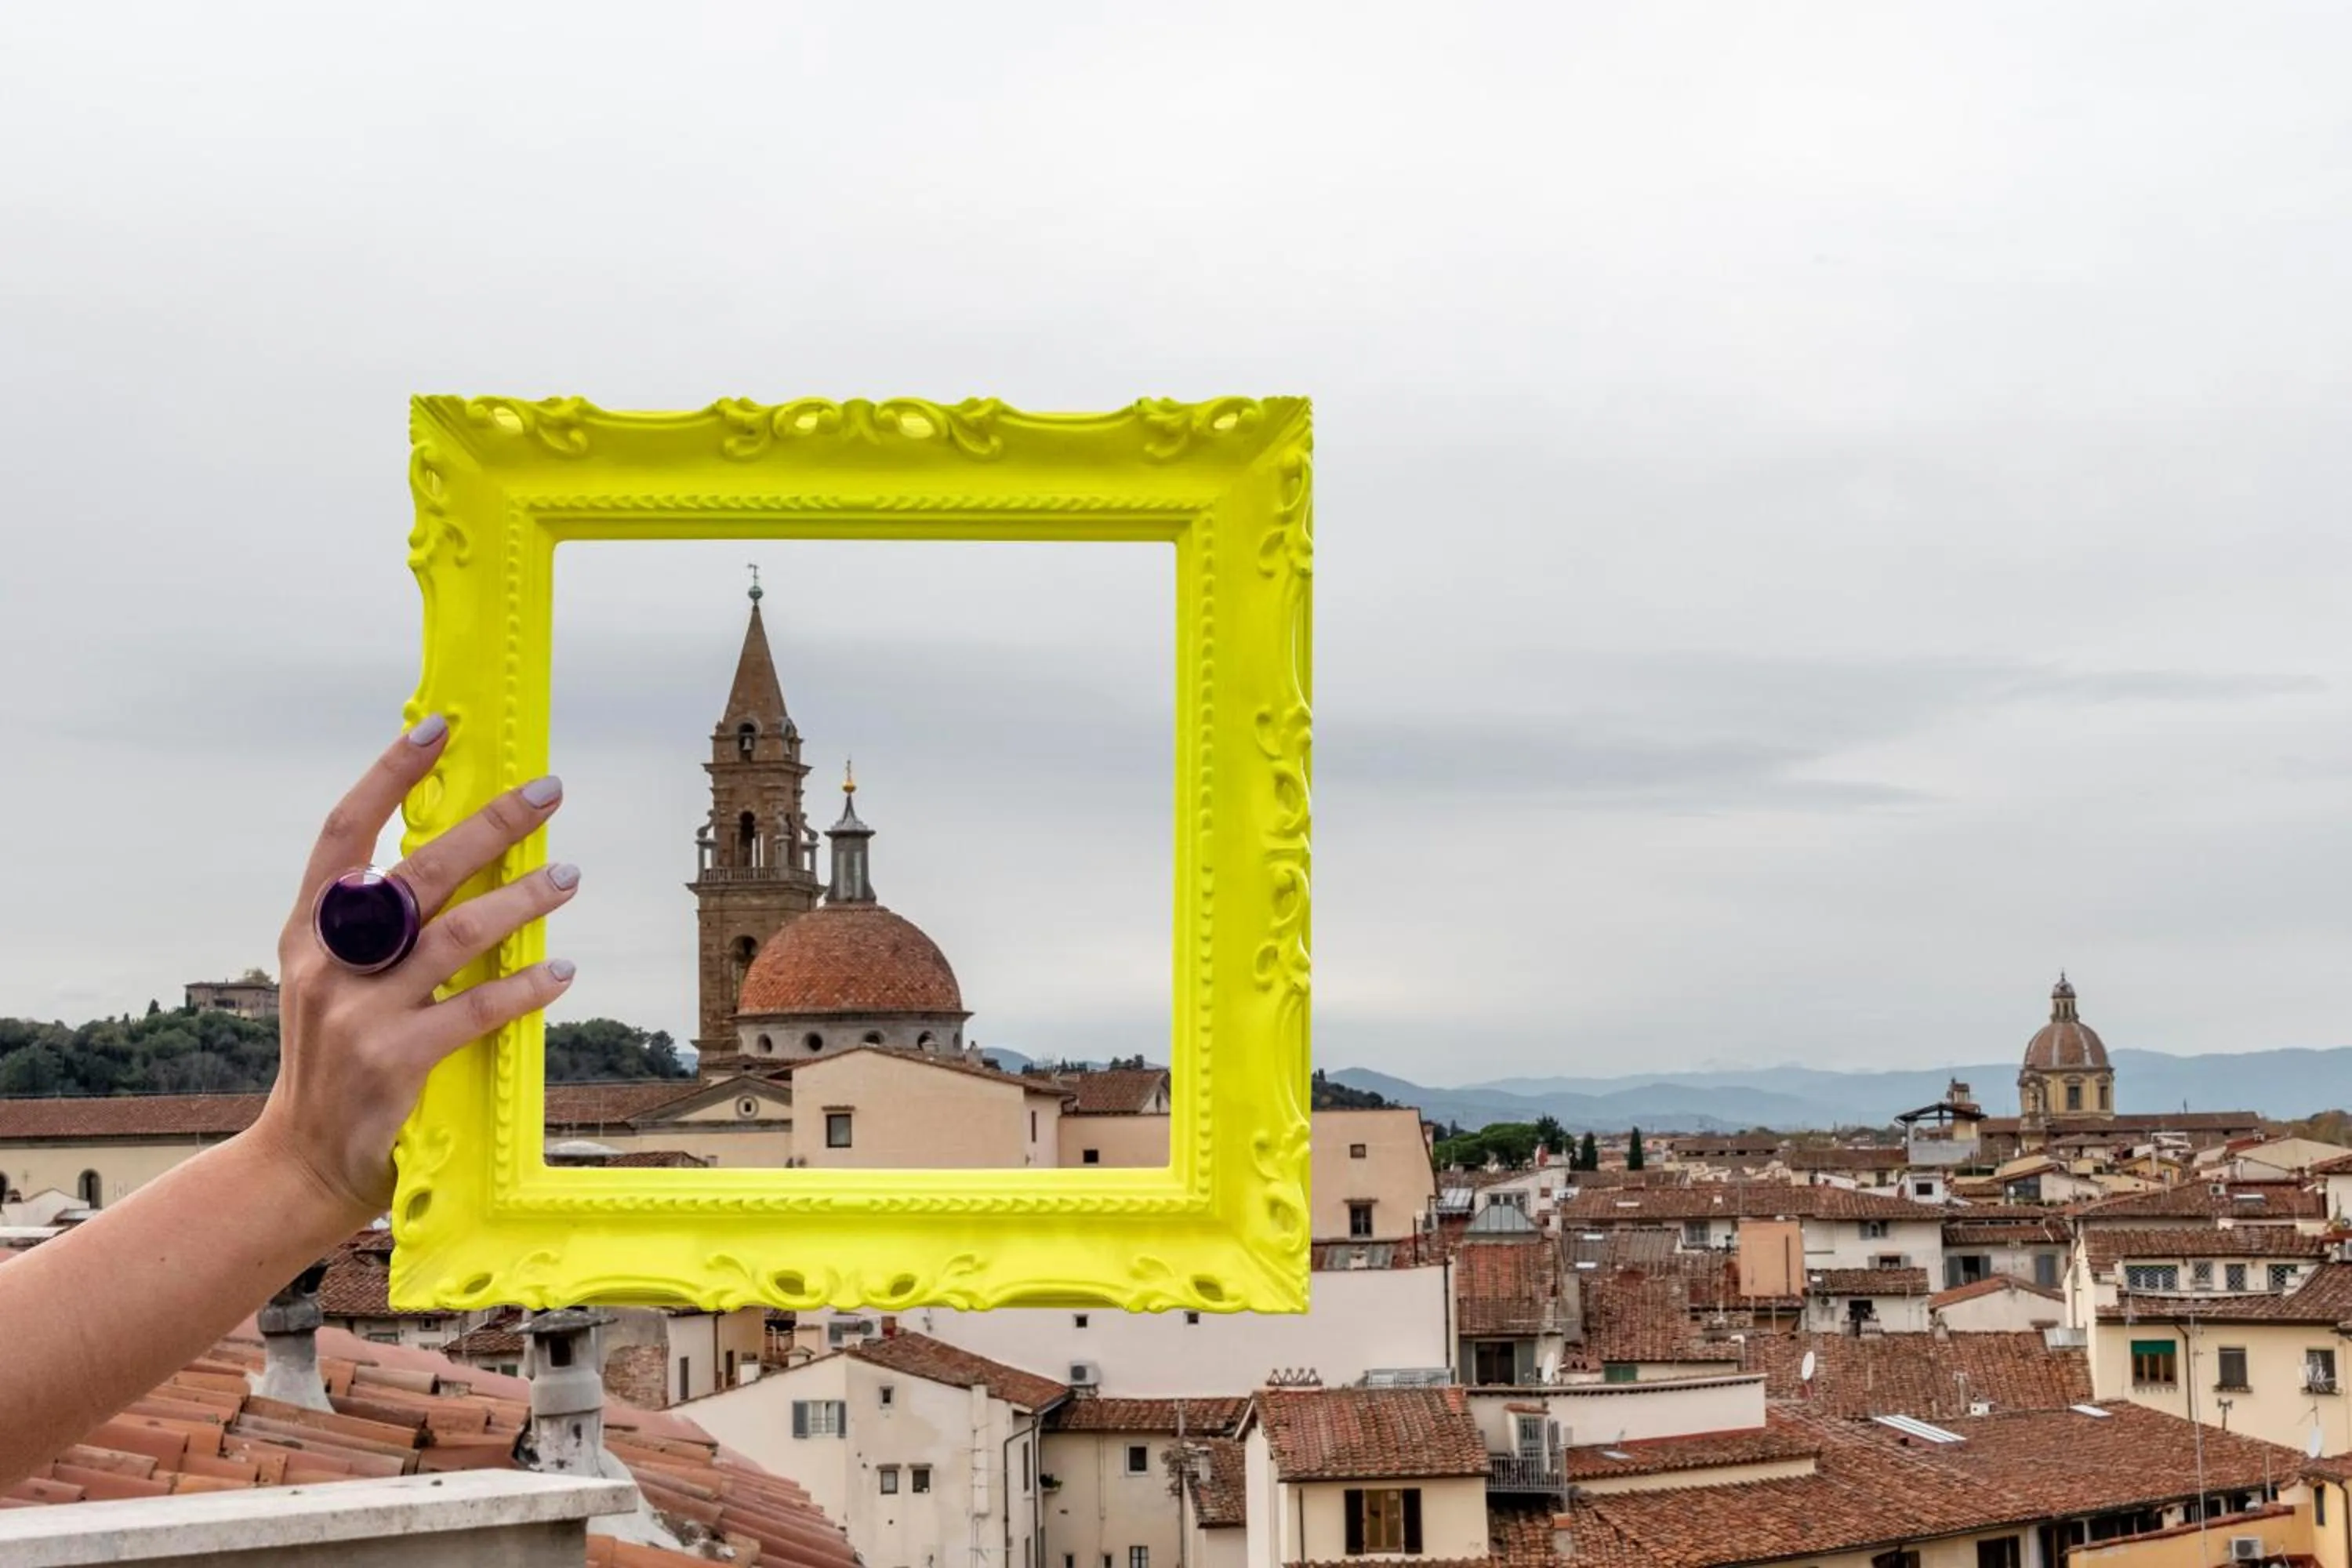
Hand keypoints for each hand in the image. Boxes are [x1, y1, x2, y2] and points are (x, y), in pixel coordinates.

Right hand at [250, 715, 579, 1220]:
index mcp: (308, 931)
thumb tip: (459, 854)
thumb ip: (381, 926)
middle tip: (547, 789)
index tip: (438, 727)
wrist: (306, 1160)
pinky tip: (562, 971)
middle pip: (415, 872)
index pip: (343, 833)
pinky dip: (526, 987)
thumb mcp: (337, 980)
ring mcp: (357, 1013)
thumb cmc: (340, 1057)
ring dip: (521, 901)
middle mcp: (328, 963)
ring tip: (569, 876)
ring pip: (454, 935)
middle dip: (487, 824)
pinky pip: (476, 1009)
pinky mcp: (394, 1061)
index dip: (388, 775)